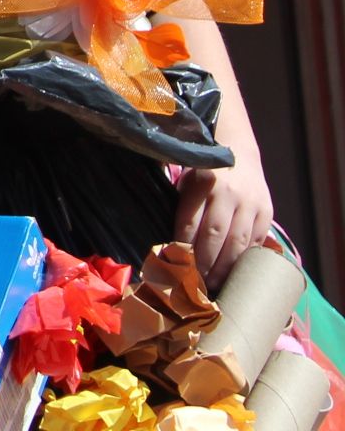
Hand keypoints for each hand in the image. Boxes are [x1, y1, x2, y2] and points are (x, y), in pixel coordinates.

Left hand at [177, 149, 276, 287]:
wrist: (237, 150)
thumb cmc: (202, 172)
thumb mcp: (185, 179)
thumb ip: (179, 205)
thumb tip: (166, 242)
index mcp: (202, 183)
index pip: (189, 223)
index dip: (182, 247)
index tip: (176, 266)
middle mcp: (228, 194)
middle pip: (215, 236)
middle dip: (204, 263)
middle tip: (196, 283)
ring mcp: (251, 203)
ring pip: (238, 243)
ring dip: (226, 268)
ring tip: (215, 283)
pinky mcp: (267, 212)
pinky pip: (257, 241)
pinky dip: (245, 259)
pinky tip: (236, 272)